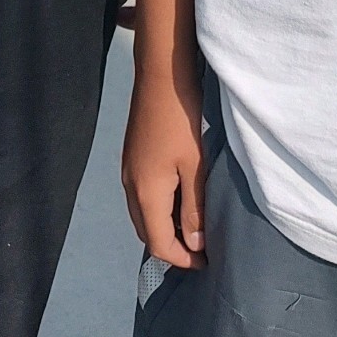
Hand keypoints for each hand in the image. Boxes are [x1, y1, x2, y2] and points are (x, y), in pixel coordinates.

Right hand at [122, 73, 206, 269]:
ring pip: (142, 215)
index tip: (208, 262)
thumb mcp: (195, 166)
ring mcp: (128, 170)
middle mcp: (130, 186)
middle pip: (146, 233)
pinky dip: (158, 209)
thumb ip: (194, 208)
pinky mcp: (132, 157)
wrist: (160, 74)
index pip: (158, 244)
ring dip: (164, 227)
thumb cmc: (183, 120)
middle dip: (172, 247)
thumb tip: (194, 245)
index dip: (183, 259)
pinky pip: (141, 197)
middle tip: (202, 248)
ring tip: (194, 227)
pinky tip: (180, 199)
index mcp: (145, 193)